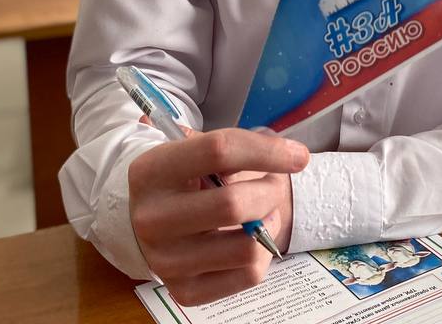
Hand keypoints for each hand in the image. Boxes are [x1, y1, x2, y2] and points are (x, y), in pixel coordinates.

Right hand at [128, 127, 308, 305]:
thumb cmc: (182, 177)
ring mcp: (165, 260)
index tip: (298, 156)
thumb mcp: (195, 150)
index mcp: (151, 171)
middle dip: (270, 192)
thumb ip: (234, 151)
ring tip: (264, 212)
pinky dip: (263, 254)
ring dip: (270, 224)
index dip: (267, 151)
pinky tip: (252, 237)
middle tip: (274, 186)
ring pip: (247, 246)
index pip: (219, 150)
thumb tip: (290, 157)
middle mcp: (151, 219)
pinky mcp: (184, 291)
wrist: (143, 218)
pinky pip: (248, 275)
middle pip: (234, 204)